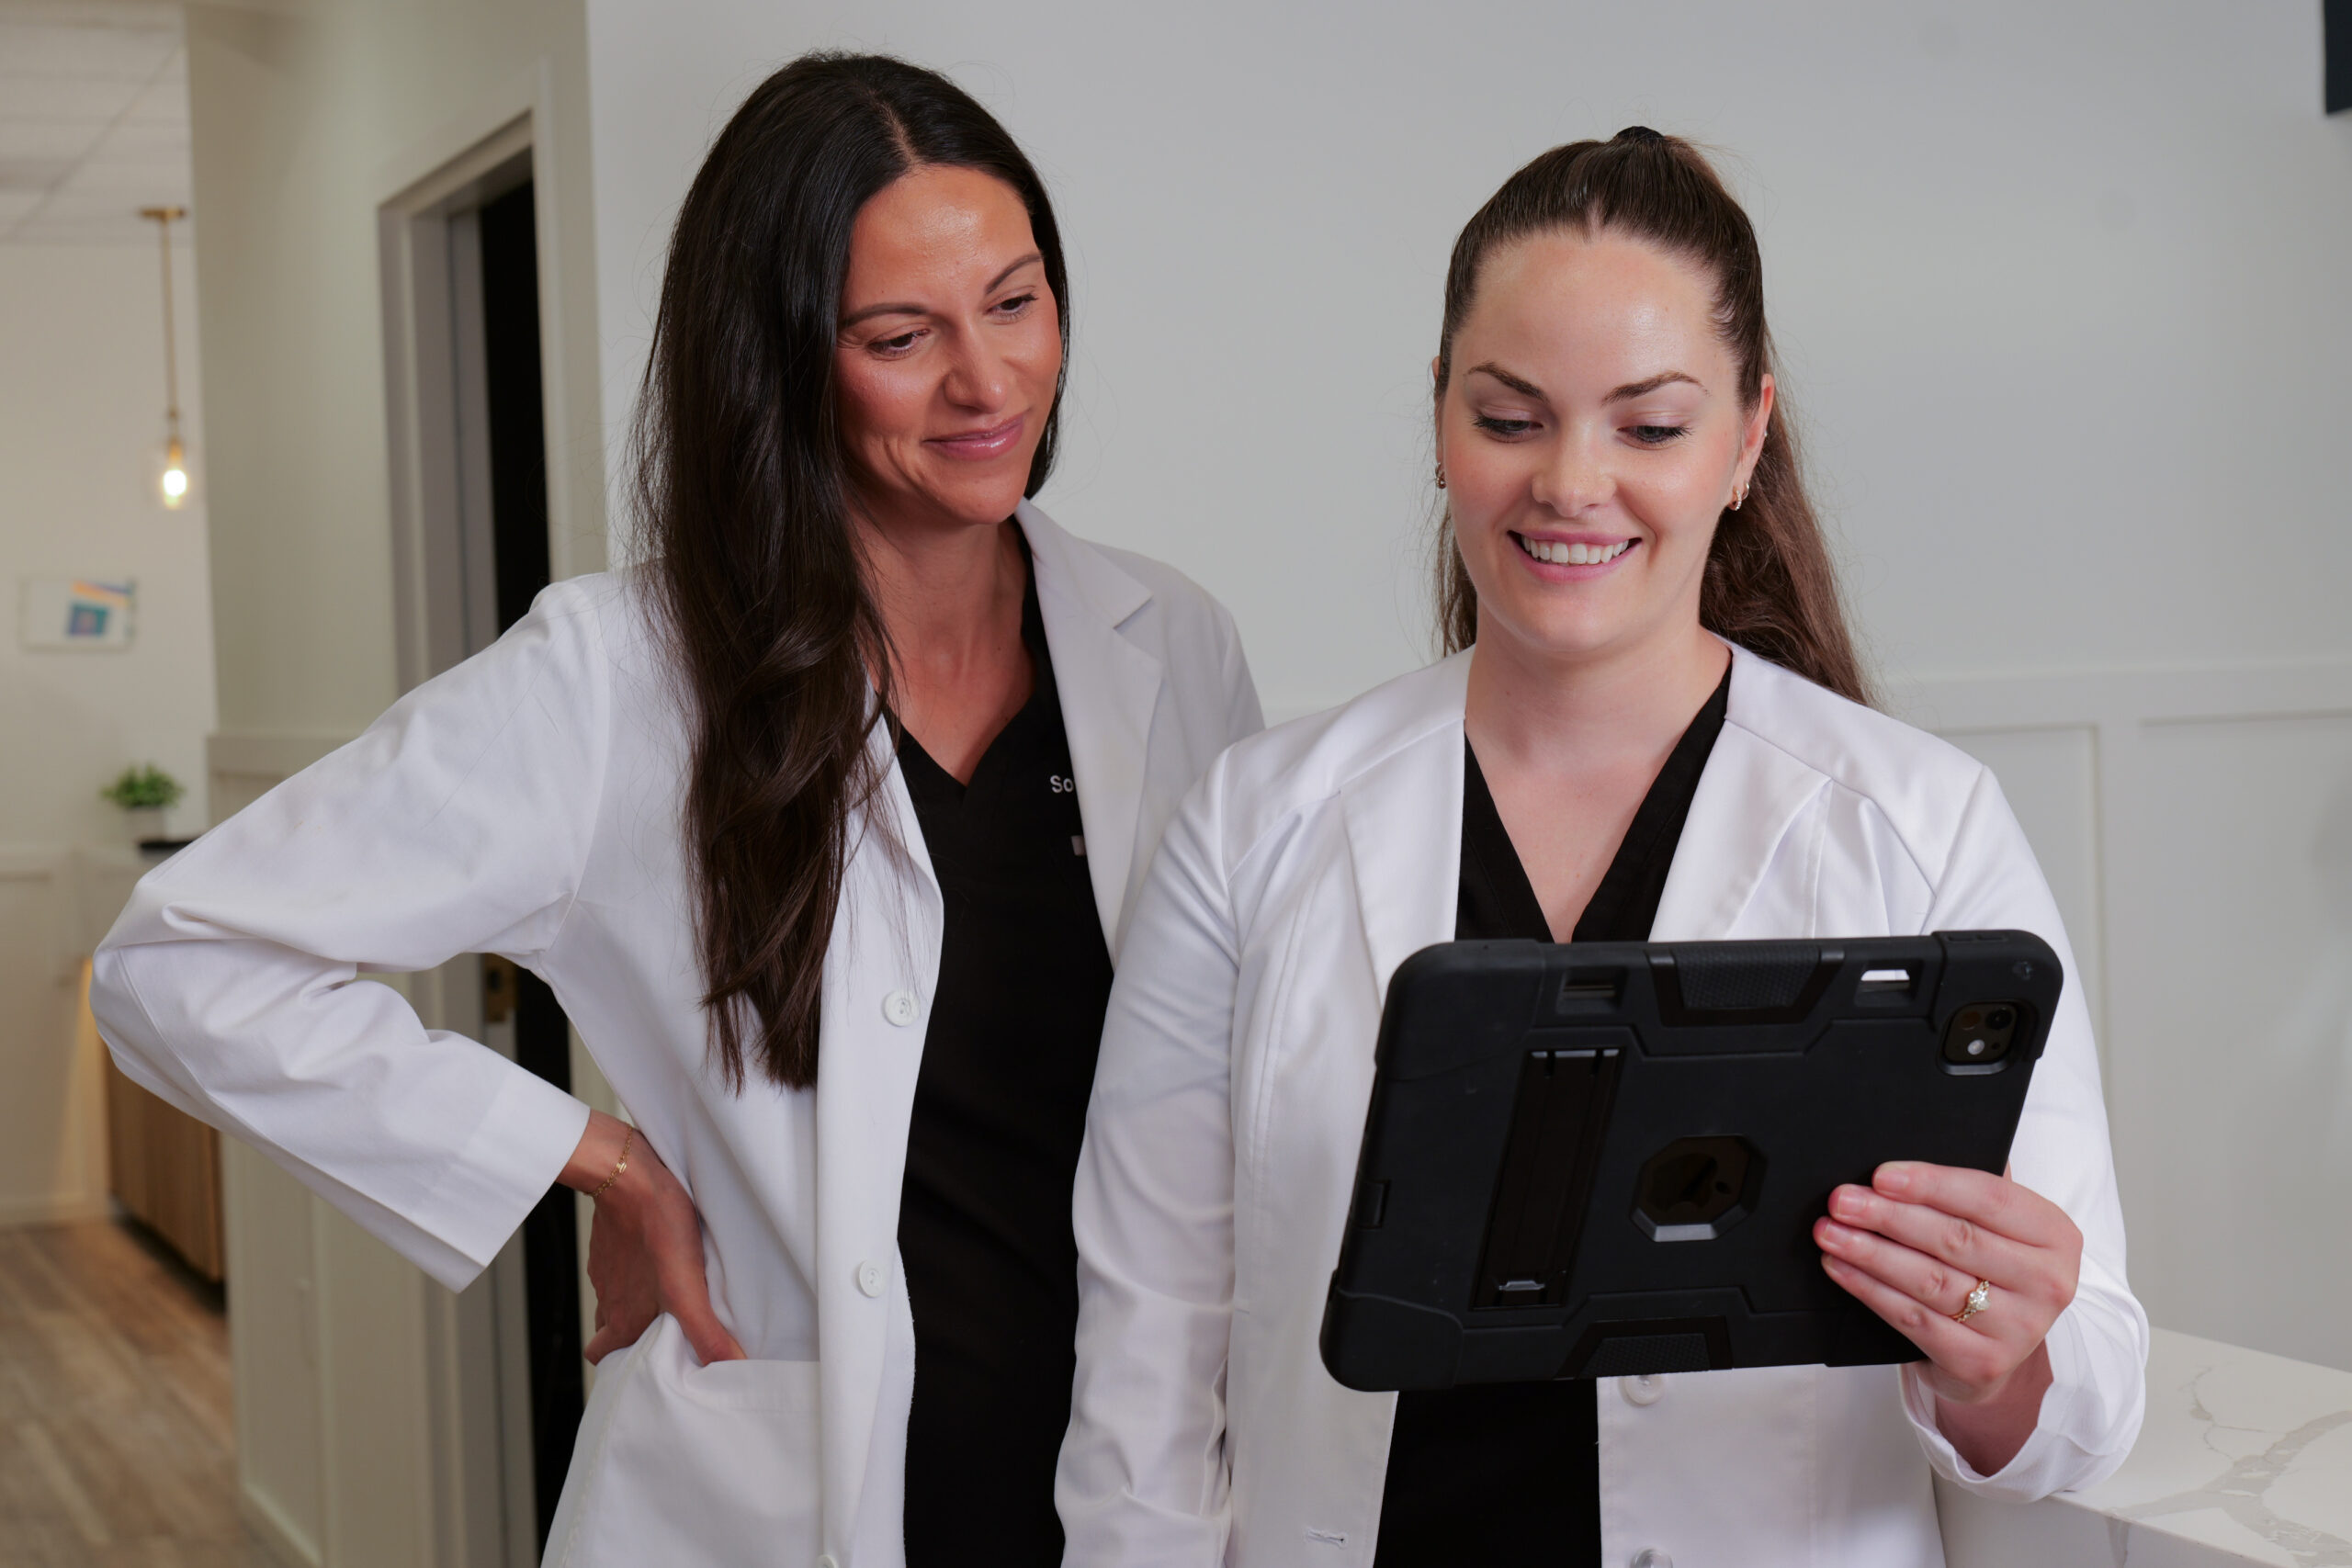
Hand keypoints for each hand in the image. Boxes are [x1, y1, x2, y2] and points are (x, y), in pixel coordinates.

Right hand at [560, 1109, 744, 1366]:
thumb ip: (706, 1331)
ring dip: (638, 1301)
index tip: (651, 1367)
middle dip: (631, 1338)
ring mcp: (607, 1266)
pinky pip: (621, 1264)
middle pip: (610, 1330)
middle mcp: (609, 1296)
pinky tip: (662, 1256)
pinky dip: (637, 1268)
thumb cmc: (657, 1229)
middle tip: (666, 1333)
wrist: (628, 1174)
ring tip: (671, 1295)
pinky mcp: (612, 1238)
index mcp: (622, 1317)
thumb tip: (732, 1366)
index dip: (622, 1367)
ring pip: (616, 1297)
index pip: (604, 1358)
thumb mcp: (687, 1288)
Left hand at [1813, 1161, 2080, 1474]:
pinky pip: (1914, 1319)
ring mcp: (2018, 1328)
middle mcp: (2047, 1283)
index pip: (1988, 1198)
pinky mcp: (1982, 1362)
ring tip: (1831, 1233)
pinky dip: (1870, 1290)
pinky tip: (1842, 1270)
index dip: (1930, 1185)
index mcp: (2054, 1234)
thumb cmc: (1988, 1269)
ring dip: (1871, 1253)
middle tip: (1842, 1201)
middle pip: (1954, 1239)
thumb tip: (1904, 1158)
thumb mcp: (1996, 1227)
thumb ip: (1966, 1191)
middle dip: (1888, 1217)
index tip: (1881, 1175)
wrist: (1996, 1349)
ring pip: (1930, 1281)